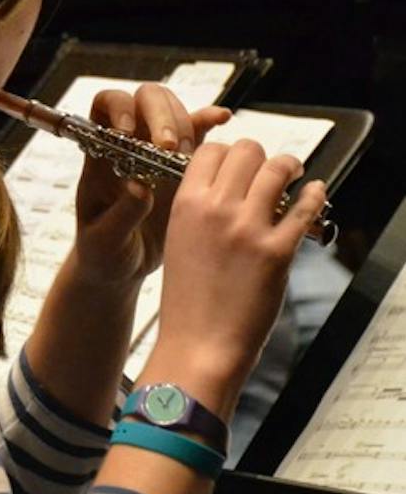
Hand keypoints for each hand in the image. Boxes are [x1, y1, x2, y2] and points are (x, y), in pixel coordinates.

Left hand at [71, 84, 230, 288]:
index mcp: (102, 154)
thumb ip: (121, 216)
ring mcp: (159, 152)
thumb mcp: (104, 240)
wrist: (123, 268)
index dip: (118, 107)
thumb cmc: (103, 253)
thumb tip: (141, 188)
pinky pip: (199, 133)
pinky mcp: (183, 165)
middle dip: (161, 114)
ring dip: (185, 125)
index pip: (106, 106)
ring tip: (187, 157)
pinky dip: (210, 121)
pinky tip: (223, 119)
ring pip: (175, 111)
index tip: (126, 130)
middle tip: (169, 146)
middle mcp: (131, 144)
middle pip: (146, 100)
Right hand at [144, 141, 326, 410]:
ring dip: (289, 168)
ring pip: (277, 169)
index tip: (239, 165)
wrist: (199, 342)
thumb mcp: (178, 241)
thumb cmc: (187, 298)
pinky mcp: (278, 251)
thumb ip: (198, 209)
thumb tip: (227, 186)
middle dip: (261, 156)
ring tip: (294, 176)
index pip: (211, 151)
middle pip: (247, 151)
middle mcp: (216, 209)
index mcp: (186, 205)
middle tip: (269, 170)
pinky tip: (315, 193)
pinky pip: (304, 207)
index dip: (228, 153)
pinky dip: (314, 195)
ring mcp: (248, 229)